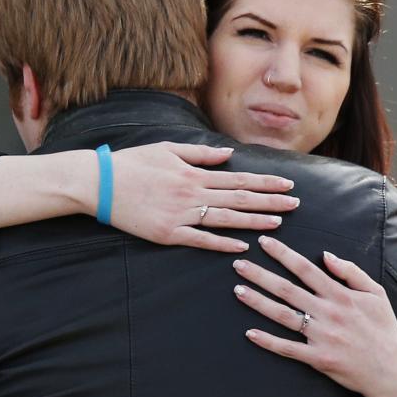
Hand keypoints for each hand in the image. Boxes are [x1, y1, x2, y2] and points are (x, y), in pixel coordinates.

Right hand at [109, 142, 299, 252]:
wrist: (100, 183)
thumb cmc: (132, 163)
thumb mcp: (167, 149)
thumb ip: (200, 154)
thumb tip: (228, 154)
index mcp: (194, 172)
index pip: (238, 178)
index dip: (265, 182)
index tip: (287, 184)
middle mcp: (192, 193)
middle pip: (239, 198)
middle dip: (270, 201)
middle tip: (296, 204)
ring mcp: (181, 214)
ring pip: (225, 219)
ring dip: (254, 221)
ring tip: (278, 223)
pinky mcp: (168, 233)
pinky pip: (200, 240)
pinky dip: (222, 244)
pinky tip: (241, 247)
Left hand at [232, 235, 396, 396]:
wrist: (393, 371)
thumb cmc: (384, 329)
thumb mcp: (376, 294)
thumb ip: (351, 272)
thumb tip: (326, 255)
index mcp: (340, 295)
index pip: (305, 269)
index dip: (283, 254)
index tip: (264, 243)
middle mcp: (327, 313)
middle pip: (287, 289)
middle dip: (260, 274)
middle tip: (238, 263)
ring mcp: (321, 336)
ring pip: (282, 315)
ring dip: (258, 302)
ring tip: (237, 289)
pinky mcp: (317, 358)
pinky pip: (287, 348)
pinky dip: (268, 341)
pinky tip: (249, 332)